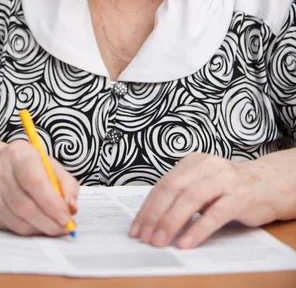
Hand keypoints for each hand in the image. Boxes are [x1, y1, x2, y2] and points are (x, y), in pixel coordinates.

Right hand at [0, 140, 78, 235]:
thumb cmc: (26, 166)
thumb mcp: (49, 164)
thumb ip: (66, 184)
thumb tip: (71, 208)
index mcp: (18, 154)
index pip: (34, 180)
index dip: (52, 202)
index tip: (67, 217)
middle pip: (25, 205)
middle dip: (49, 222)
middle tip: (65, 228)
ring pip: (17, 221)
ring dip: (39, 228)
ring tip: (53, 226)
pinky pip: (8, 227)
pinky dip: (27, 230)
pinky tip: (36, 224)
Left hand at [129, 151, 295, 248]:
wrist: (269, 183)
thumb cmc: (230, 187)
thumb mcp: (203, 182)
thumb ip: (182, 193)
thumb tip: (152, 219)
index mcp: (194, 161)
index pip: (164, 184)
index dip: (148, 206)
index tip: (137, 227)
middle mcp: (208, 166)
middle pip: (174, 189)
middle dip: (155, 214)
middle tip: (145, 237)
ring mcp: (225, 180)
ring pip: (192, 199)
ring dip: (172, 222)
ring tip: (161, 241)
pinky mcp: (241, 197)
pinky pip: (216, 213)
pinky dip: (199, 229)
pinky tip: (186, 242)